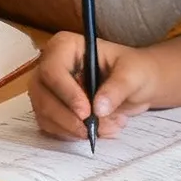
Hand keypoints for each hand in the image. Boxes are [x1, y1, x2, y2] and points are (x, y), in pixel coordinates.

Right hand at [31, 32, 180, 139]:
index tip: (86, 112)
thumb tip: (99, 109)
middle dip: (67, 118)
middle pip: (42, 94)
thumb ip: (117, 89)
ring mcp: (48, 88)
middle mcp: (50, 65)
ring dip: (72, 129)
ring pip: (44, 113)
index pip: (52, 70)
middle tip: (93, 131)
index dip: (66, 93)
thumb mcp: (133, 74)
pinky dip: (72, 134)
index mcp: (65, 46)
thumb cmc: (135, 71)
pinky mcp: (51, 107)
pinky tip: (97, 131)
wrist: (138, 85)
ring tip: (107, 129)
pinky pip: (51, 126)